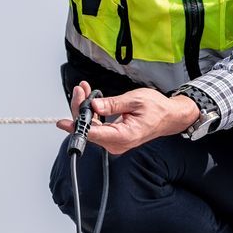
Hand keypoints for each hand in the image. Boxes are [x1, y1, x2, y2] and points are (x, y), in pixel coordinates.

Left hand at [54, 81, 200, 154]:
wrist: (169, 116)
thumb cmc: (157, 109)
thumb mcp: (134, 100)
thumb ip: (112, 104)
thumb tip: (93, 104)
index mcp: (124, 136)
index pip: (94, 134)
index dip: (77, 126)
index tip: (63, 122)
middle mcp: (117, 143)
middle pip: (89, 129)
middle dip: (80, 108)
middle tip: (80, 89)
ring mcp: (115, 142)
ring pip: (91, 127)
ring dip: (85, 109)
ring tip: (84, 89)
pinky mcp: (113, 137)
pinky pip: (97, 127)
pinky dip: (92, 113)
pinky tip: (90, 99)